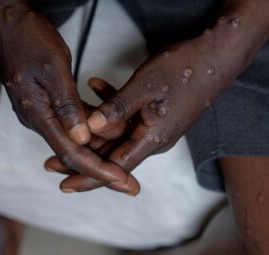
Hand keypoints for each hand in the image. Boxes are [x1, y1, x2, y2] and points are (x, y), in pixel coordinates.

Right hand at [0, 7, 132, 189]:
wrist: (8, 24)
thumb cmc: (29, 40)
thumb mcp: (54, 69)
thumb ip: (68, 105)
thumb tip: (82, 139)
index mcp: (38, 116)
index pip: (72, 154)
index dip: (99, 170)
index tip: (122, 181)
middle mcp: (37, 121)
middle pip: (73, 155)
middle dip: (103, 170)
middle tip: (131, 185)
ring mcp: (41, 114)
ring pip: (74, 141)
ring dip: (99, 153)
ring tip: (126, 166)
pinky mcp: (46, 105)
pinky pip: (71, 125)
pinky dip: (91, 132)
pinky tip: (110, 135)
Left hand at [48, 36, 226, 193]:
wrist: (218, 55)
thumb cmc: (185, 69)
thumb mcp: (144, 87)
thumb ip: (116, 108)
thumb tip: (90, 127)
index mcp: (152, 139)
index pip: (114, 168)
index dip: (88, 177)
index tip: (65, 185)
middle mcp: (154, 139)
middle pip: (112, 155)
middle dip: (82, 156)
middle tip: (50, 160)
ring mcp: (155, 127)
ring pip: (117, 134)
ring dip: (92, 129)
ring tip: (66, 126)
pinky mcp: (156, 114)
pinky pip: (128, 116)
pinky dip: (111, 104)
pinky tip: (95, 86)